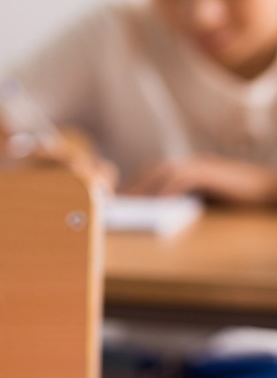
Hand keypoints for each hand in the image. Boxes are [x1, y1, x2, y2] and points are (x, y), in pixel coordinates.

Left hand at [124, 156, 276, 205]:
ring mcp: (199, 166)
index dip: (135, 186)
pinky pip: (182, 180)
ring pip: (162, 174)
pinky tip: (155, 202)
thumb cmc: (237, 198)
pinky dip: (167, 189)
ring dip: (143, 188)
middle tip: (116, 203)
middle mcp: (189, 164)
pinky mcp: (209, 173)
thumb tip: (158, 213)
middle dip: (132, 186)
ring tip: (128, 204)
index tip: (119, 201)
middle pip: (151, 172)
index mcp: (187, 169)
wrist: (267, 190)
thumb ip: (183, 202)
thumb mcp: (204, 200)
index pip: (152, 174)